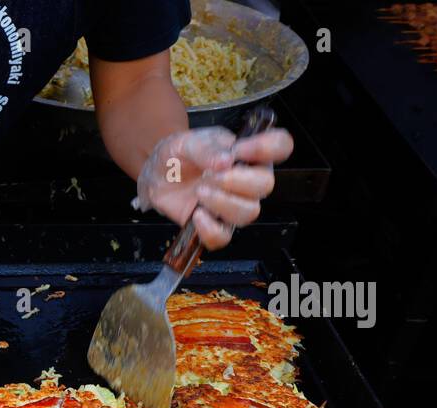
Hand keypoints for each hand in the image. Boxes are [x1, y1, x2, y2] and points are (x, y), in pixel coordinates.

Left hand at [135, 126, 293, 249]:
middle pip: (265, 185)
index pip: (280, 146)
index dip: (267, 148)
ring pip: (249, 212)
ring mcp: (234, 205)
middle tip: (210, 176)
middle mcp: (248, 180)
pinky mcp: (215, 225)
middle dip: (237, 180)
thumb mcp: (187, 142)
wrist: (156, 176)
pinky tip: (196, 215)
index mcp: (249, 153)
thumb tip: (226, 160)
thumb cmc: (178, 155)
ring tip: (200, 191)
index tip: (240, 150)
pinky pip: (223, 237)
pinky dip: (210, 228)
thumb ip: (206, 148)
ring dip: (223, 202)